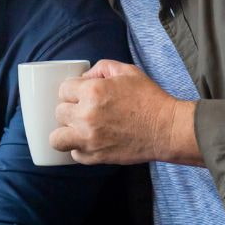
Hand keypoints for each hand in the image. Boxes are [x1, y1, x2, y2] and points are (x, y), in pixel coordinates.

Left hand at [51, 59, 199, 165]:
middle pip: (59, 112)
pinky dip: (80, 148)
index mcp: (92, 91)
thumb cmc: (150, 99)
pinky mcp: (96, 157)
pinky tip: (90, 141)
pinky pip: (75, 154)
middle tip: (83, 110)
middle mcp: (86, 116)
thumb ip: (101, 68)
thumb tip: (84, 77)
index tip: (80, 94)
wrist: (168, 129)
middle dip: (69, 109)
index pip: (63, 89)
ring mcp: (90, 139)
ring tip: (77, 129)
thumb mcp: (127, 71)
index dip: (72, 90)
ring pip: (57, 138)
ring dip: (65, 132)